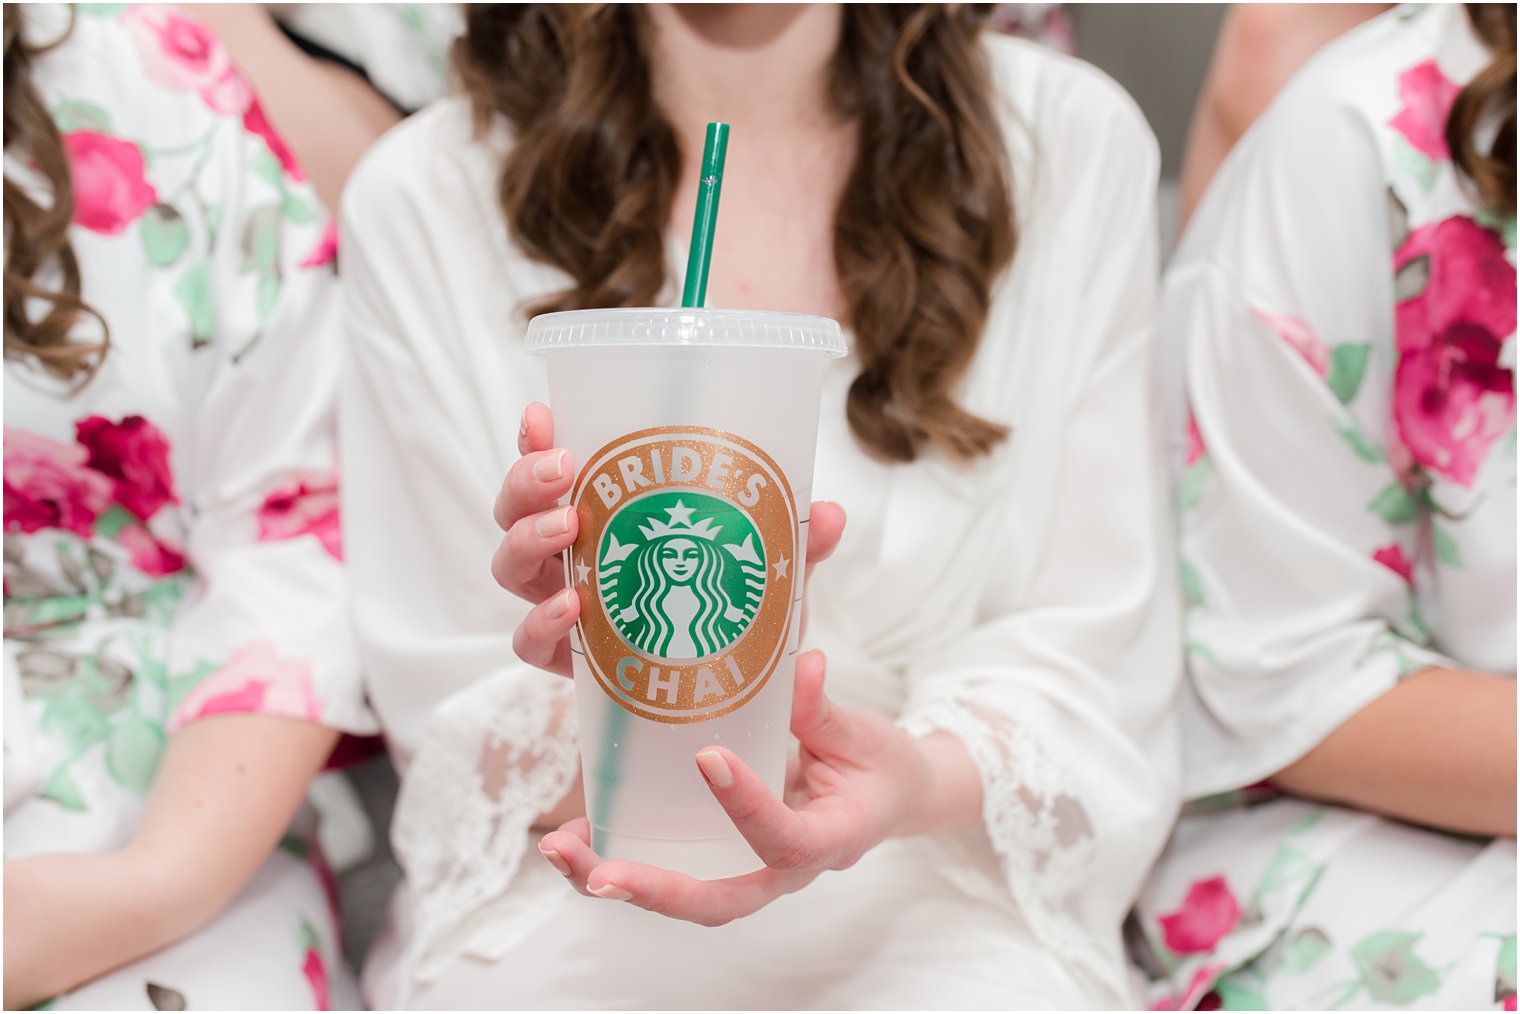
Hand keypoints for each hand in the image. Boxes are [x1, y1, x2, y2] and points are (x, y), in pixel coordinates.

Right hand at [492, 403, 846, 676]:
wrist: (729, 688)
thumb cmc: (733, 605)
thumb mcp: (769, 566)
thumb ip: (797, 542)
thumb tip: (830, 513)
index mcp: (600, 513)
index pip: (551, 466)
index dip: (535, 439)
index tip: (542, 413)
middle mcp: (567, 556)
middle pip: (513, 510)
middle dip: (526, 482)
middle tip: (564, 471)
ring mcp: (560, 605)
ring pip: (509, 567)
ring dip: (527, 539)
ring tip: (566, 528)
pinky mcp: (568, 662)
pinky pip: (531, 644)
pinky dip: (542, 623)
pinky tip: (571, 606)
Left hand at [535, 650, 935, 925]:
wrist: (886, 797)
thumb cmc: (875, 766)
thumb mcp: (862, 734)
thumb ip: (823, 709)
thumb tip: (802, 664)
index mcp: (829, 839)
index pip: (786, 840)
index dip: (747, 806)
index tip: (709, 758)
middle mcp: (782, 871)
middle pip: (717, 901)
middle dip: (654, 890)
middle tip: (599, 873)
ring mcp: (747, 869)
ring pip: (681, 896)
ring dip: (617, 879)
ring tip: (560, 851)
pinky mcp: (719, 855)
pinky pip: (668, 867)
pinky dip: (616, 857)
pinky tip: (569, 837)